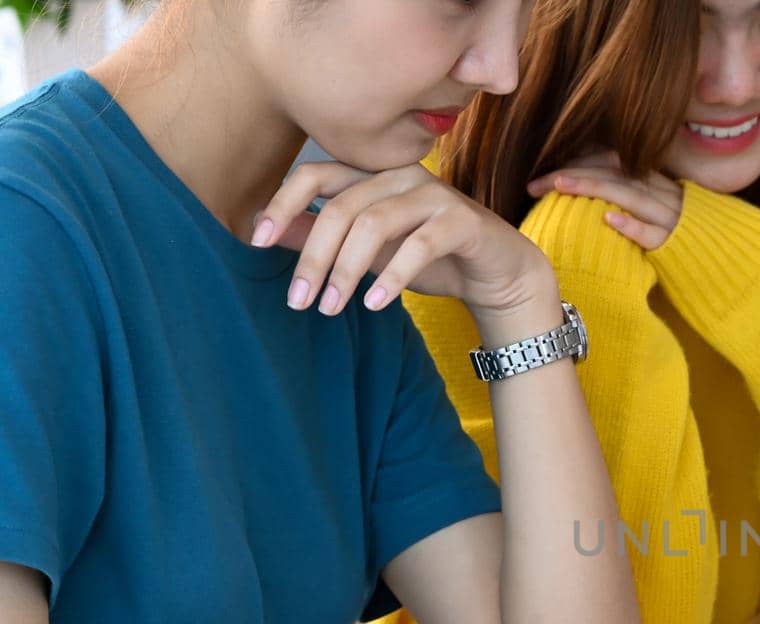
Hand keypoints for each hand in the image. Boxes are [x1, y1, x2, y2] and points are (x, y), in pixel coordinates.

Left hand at [252, 161, 556, 322]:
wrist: (497, 273)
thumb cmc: (431, 259)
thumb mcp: (369, 252)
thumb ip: (325, 237)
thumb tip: (271, 232)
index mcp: (373, 175)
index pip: (315, 174)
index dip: (283, 203)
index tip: (258, 242)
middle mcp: (401, 175)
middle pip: (341, 207)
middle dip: (314, 257)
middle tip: (298, 300)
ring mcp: (434, 194)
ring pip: (375, 224)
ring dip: (347, 270)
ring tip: (331, 308)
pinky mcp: (463, 220)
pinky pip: (420, 245)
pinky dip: (393, 276)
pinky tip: (374, 304)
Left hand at [527, 151, 684, 250]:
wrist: (724, 262)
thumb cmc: (682, 240)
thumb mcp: (657, 210)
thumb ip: (631, 196)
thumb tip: (591, 189)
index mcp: (656, 183)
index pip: (612, 164)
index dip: (577, 164)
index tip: (543, 177)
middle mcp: (663, 194)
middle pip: (615, 175)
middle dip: (574, 175)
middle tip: (536, 184)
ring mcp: (671, 218)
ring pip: (631, 196)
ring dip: (594, 188)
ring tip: (561, 186)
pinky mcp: (677, 245)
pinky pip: (654, 234)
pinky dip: (632, 226)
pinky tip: (608, 219)